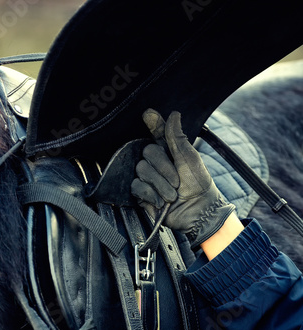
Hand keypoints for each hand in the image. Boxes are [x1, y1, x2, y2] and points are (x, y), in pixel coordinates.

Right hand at [131, 109, 234, 247]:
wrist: (197, 211)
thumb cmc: (198, 185)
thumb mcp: (190, 158)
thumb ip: (177, 137)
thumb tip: (173, 114)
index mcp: (170, 151)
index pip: (157, 132)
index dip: (153, 122)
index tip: (148, 114)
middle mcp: (157, 163)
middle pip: (147, 152)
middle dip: (164, 167)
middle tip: (177, 181)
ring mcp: (148, 178)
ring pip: (141, 170)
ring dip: (160, 184)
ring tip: (172, 195)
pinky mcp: (142, 194)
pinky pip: (137, 186)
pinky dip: (151, 194)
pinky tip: (161, 201)